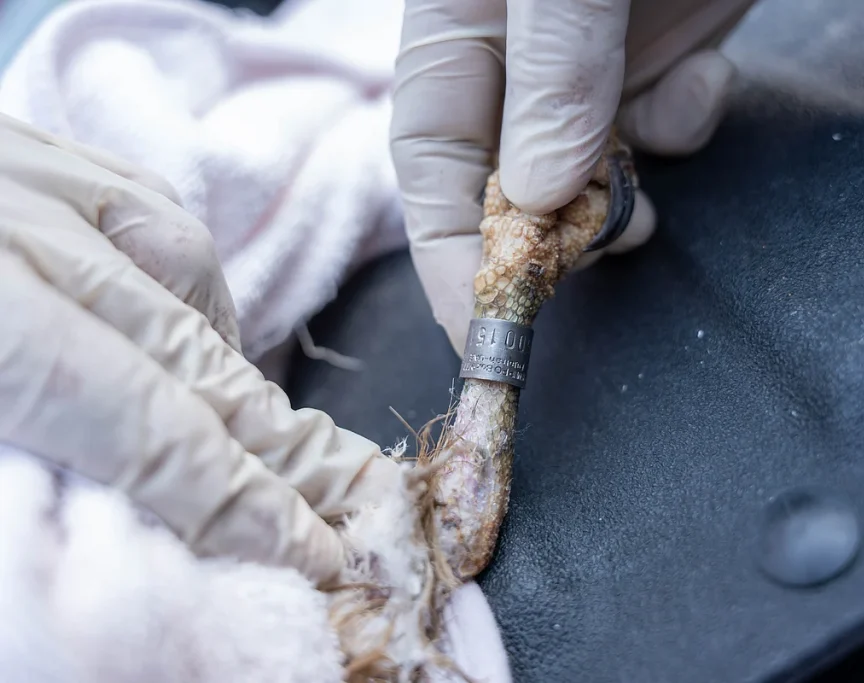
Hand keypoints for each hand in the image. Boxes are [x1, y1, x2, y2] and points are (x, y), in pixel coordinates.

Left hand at [0, 112, 398, 588]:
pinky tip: (191, 321)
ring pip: (179, 259)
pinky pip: (138, 202)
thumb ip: (33, 488)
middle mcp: (5, 224)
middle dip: (276, 444)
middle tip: (348, 508)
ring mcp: (14, 170)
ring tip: (259, 433)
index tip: (309, 550)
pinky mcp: (17, 149)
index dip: (242, 501)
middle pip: (187, 349)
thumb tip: (156, 531)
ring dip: (230, 356)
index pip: (148, 425)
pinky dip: (184, 274)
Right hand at [391, 0, 756, 350]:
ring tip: (643, 200)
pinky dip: (683, 124)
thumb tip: (537, 195)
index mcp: (461, 32)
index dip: (449, 256)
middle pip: (507, 183)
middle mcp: (517, 57)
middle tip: (592, 251)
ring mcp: (593, 61)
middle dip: (549, 235)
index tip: (482, 331)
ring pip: (592, 169)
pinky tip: (706, 79)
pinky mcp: (662, 55)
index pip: (431, 163)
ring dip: (618, 199)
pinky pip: (662, 123)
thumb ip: (551, 74)